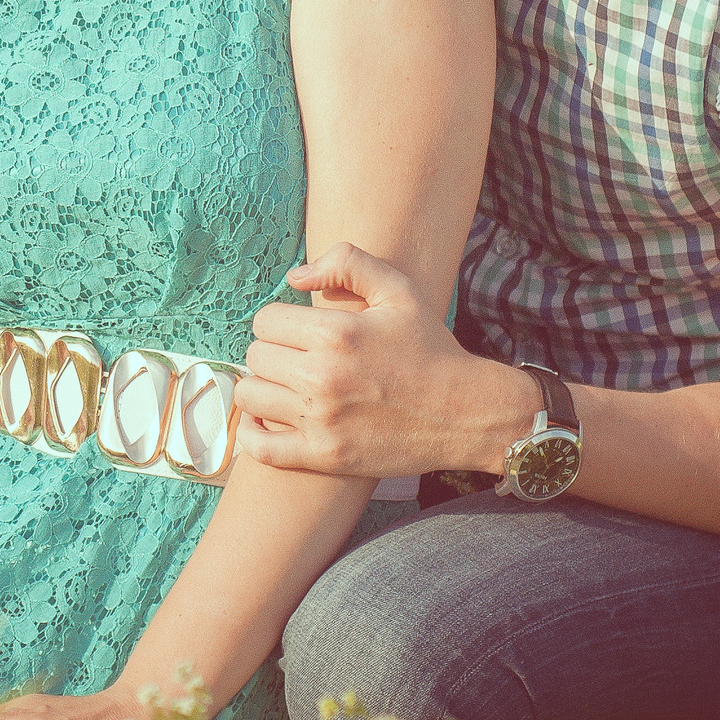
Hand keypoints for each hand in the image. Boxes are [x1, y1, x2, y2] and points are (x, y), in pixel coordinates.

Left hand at [233, 243, 507, 479]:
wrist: (468, 413)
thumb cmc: (431, 348)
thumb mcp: (398, 290)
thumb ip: (347, 263)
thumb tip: (294, 276)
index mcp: (336, 333)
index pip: (265, 321)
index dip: (278, 322)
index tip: (297, 332)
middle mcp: (323, 376)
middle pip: (255, 356)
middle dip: (272, 352)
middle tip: (296, 358)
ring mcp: (322, 420)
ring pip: (250, 396)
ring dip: (262, 388)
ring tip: (284, 386)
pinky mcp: (325, 456)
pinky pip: (260, 449)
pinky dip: (252, 435)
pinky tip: (265, 421)